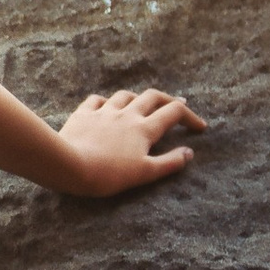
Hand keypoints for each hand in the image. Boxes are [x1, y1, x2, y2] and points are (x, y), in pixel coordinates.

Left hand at [52, 84, 204, 196]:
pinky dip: (105, 101)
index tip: (199, 127)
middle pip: (152, 96)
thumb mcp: (145, 173)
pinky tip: (105, 107)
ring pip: (125, 95)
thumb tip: (189, 152)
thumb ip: (169, 162)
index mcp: (144, 128)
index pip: (174, 113)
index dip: (190, 117)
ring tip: (142, 105)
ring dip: (138, 98)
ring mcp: (104, 111)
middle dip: (168, 99)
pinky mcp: (83, 114)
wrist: (70, 166)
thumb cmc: (110, 174)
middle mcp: (127, 114)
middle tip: (177, 106)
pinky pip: (96, 100)